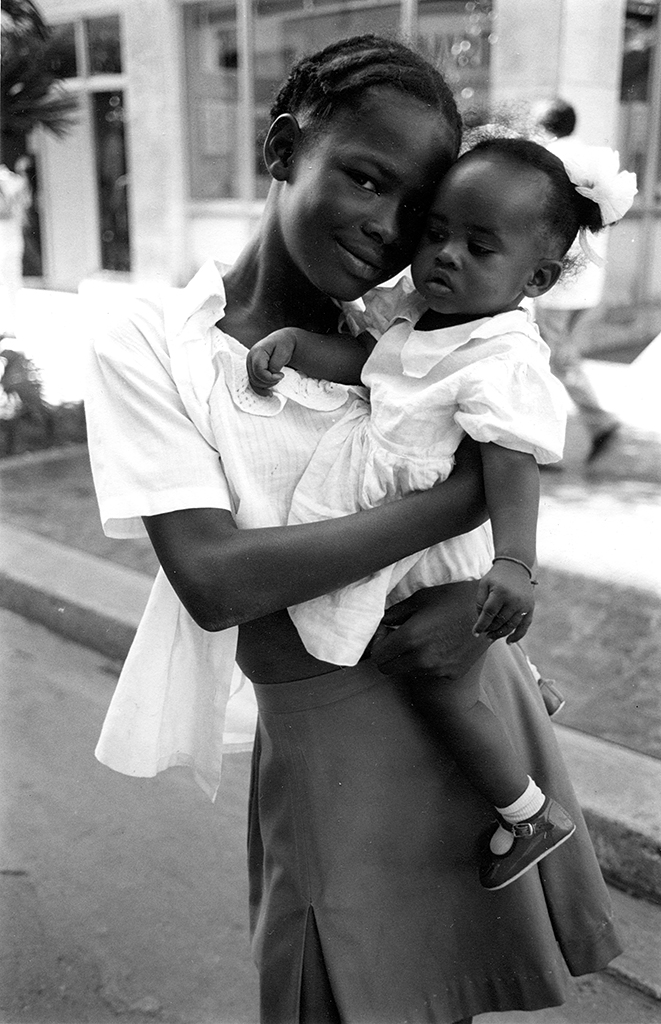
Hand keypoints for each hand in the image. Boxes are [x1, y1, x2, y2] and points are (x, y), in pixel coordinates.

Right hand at [246, 328, 298, 394]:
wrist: (282, 340)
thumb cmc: (284, 344)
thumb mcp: (283, 353)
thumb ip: (276, 364)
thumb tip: (271, 374)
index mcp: (257, 352)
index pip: (258, 371)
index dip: (270, 377)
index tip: (281, 375)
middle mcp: (250, 358)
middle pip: (255, 378)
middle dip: (269, 382)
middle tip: (280, 377)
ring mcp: (249, 364)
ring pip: (253, 382)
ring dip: (266, 385)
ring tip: (277, 380)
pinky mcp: (252, 370)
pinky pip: (253, 383)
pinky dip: (261, 389)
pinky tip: (269, 393)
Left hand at [369, 581, 490, 680]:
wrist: (489, 612)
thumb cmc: (453, 599)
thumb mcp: (420, 599)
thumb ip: (395, 613)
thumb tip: (380, 624)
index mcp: (410, 638)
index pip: (378, 656)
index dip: (377, 644)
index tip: (385, 633)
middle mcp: (422, 659)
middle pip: (387, 669)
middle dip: (387, 655)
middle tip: (397, 638)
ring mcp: (438, 669)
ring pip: (408, 671)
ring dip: (407, 658)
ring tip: (421, 639)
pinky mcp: (451, 673)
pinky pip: (429, 672)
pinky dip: (428, 662)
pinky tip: (439, 644)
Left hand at [473, 561, 534, 643]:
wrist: (516, 567)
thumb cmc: (496, 577)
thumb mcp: (484, 584)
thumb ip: (480, 601)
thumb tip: (480, 620)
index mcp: (500, 592)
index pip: (489, 613)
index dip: (481, 625)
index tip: (475, 633)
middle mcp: (514, 599)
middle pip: (500, 621)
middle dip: (490, 629)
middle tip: (483, 634)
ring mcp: (524, 605)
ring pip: (511, 625)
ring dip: (500, 634)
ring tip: (491, 637)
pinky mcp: (530, 608)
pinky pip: (525, 626)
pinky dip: (517, 636)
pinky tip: (508, 642)